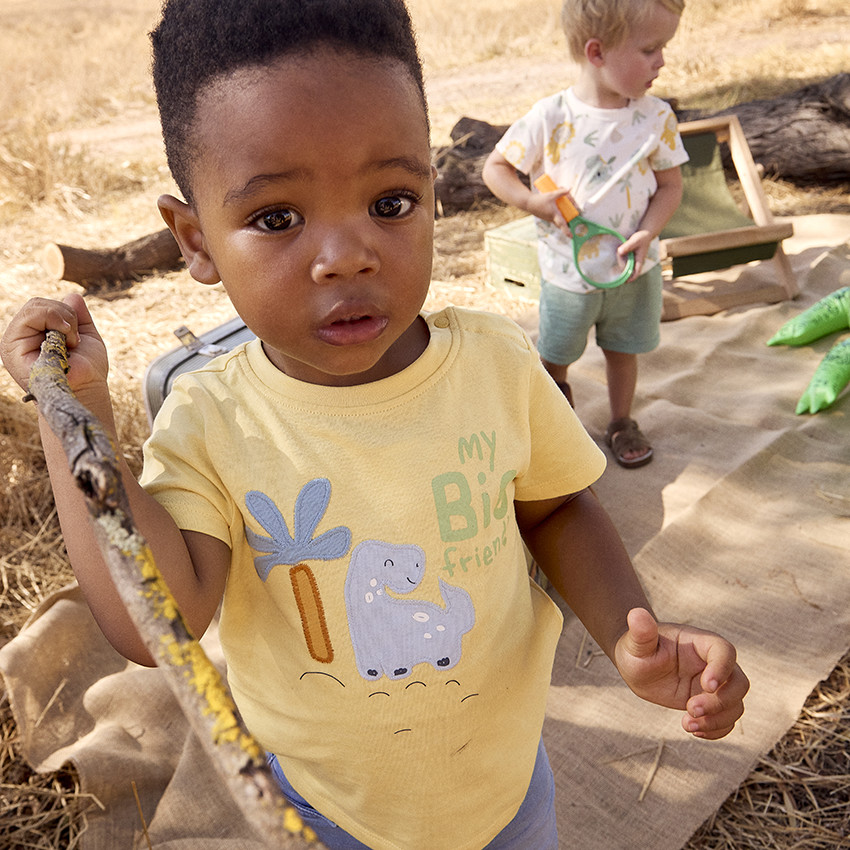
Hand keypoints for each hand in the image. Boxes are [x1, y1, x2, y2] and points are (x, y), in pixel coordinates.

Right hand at [1, 293, 108, 396]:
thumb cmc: (88, 367)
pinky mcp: (12, 349)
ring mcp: (14, 342)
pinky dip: (54, 325)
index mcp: (34, 332)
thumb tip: (72, 295)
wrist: (88, 389)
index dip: (65, 312)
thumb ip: (77, 315)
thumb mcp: (85, 335)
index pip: (41, 305)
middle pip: (36, 303)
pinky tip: (65, 345)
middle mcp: (20, 336)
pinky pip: (28, 319)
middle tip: (74, 339)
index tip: (76, 335)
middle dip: (64, 315)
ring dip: (61, 321)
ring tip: (69, 343)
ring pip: (33, 308)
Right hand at [526, 188, 575, 238]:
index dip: (567, 231)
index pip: (562, 224)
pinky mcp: (545, 217)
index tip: (571, 236)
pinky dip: (557, 218)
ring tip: (566, 216)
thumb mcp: (551, 195)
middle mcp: (551, 219)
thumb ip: (561, 192)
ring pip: (557, 222)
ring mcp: (547, 219)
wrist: (528, 203)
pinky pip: (553, 219)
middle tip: (572, 224)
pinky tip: (557, 212)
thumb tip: (570, 188)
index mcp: (554, 215)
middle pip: (561, 224)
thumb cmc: (540, 199)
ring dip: (562, 221)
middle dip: (566, 226)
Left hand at [614, 608, 748, 739]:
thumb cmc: (638, 649)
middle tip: (690, 709)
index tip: (705, 685)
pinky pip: (727, 720)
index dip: (721, 668)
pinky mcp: (711, 703)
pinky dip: (717, 730)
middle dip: (720, 701)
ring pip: (737, 704)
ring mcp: (715, 685)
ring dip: (717, 719)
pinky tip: (694, 730)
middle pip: (739, 683)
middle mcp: (713, 663)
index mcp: (701, 642)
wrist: (639, 666)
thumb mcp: (637, 643)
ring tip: (686, 724)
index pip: (724, 651)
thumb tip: (636, 613)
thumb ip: (641, 631)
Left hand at [618, 229, 651, 281]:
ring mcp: (635, 259)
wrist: (645, 233)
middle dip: (625, 276)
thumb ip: (627, 246)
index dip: (632, 277)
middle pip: (631, 271)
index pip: (637, 271)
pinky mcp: (632, 257)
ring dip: (623, 270)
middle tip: (617, 279)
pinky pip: (627, 263)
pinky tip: (616, 264)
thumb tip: (620, 252)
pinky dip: (622, 265)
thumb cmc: (641, 237)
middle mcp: (637, 261)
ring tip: (615, 272)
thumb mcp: (634, 240)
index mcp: (640, 259)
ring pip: (629, 268)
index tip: (626, 282)